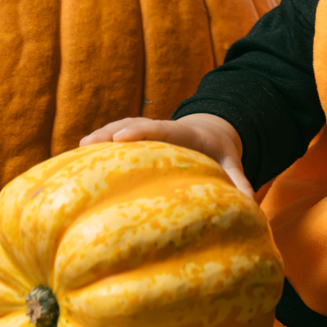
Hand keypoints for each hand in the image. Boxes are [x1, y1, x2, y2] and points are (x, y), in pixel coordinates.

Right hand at [79, 113, 251, 196]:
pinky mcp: (136, 138)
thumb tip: (250, 201)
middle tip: (88, 145)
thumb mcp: (232, 162)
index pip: (161, 128)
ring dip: (99, 137)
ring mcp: (146, 131)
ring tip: (77, 152)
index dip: (141, 131)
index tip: (121, 138)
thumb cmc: (220, 151)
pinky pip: (114, 138)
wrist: (212, 131)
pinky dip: (98, 145)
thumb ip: (239, 178)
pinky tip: (76, 159)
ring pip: (119, 128)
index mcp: (184, 133)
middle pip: (132, 125)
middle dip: (111, 133)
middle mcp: (161, 128)